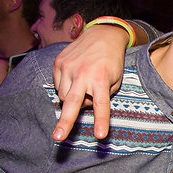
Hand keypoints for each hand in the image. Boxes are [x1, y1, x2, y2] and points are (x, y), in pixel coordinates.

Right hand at [51, 25, 127, 140]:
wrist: (102, 35)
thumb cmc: (112, 62)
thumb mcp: (115, 81)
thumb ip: (101, 96)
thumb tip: (82, 107)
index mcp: (101, 79)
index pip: (101, 105)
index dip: (101, 120)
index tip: (100, 135)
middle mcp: (83, 73)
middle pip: (72, 103)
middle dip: (65, 122)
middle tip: (58, 137)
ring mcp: (68, 67)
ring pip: (63, 97)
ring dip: (72, 99)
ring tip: (84, 87)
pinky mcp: (58, 63)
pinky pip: (58, 86)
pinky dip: (66, 88)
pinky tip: (75, 79)